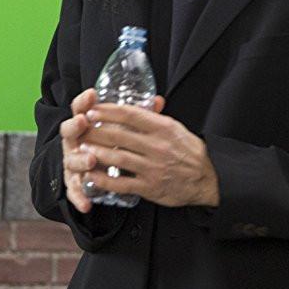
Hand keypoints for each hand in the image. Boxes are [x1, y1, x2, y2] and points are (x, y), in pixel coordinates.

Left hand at [58, 88, 218, 212]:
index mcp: (163, 128)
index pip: (130, 114)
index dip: (108, 111)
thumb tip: (144, 101)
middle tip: (80, 127)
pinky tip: (91, 175)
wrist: (208, 178)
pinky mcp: (150, 187)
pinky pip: (122, 183)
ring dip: (97, 152)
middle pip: (119, 135)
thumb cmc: (190, 152)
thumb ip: (156, 117)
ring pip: (118, 158)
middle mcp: (157, 146)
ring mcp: (153, 167)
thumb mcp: (176, 128)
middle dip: (95, 130)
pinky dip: (104, 179)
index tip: (92, 108)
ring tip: (82, 148)